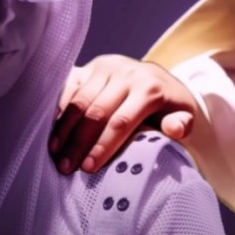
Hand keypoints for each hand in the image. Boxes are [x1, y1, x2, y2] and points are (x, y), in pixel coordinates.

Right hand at [49, 54, 196, 173]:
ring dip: (64, 128)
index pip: (121, 121)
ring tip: (54, 153)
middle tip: (65, 167)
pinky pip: (69, 87)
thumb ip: (180, 125)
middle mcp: (125, 74)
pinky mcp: (90, 67)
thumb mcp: (183, 115)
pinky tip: (52, 130)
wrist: (158, 77)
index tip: (88, 168)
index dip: (103, 146)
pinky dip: (59, 109)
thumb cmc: (168, 106)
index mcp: (149, 89)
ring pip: (79, 100)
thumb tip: (174, 129)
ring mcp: (105, 67)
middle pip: (96, 112)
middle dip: (78, 142)